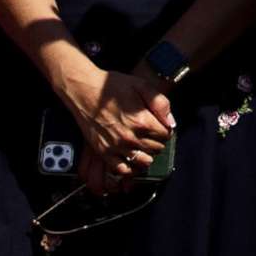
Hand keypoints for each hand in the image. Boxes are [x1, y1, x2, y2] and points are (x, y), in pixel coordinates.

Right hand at [60, 67, 172, 186]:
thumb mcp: (141, 85)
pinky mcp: (104, 152)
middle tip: (151, 132)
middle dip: (158, 141)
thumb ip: (160, 104)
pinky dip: (130, 166)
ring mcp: (116, 147)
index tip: (160, 125)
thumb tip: (171, 123)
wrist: (84, 90)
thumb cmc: (112, 86)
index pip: (166, 135)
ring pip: (144, 162)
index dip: (165, 129)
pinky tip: (131, 156)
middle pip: (157, 149)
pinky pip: (123, 170)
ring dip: (147, 154)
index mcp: (142, 121)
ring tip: (142, 144)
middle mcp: (130, 137)